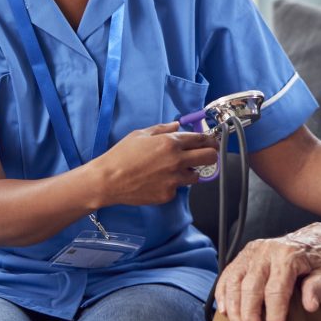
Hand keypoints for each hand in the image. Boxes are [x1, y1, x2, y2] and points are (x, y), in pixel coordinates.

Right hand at [93, 122, 217, 205]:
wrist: (108, 180)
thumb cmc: (121, 155)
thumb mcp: (141, 134)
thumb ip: (162, 129)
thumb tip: (177, 126)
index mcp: (171, 143)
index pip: (202, 139)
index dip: (210, 140)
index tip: (212, 142)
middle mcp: (177, 160)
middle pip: (210, 157)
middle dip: (212, 155)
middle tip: (207, 156)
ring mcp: (174, 179)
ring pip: (197, 176)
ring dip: (191, 172)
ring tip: (176, 170)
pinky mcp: (169, 195)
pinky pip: (179, 189)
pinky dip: (173, 185)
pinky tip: (159, 181)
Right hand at [216, 224, 320, 320]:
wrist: (316, 238)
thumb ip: (317, 287)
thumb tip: (310, 305)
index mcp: (288, 255)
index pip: (276, 290)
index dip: (273, 315)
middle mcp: (268, 250)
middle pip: (251, 286)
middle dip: (250, 315)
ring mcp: (254, 250)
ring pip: (235, 280)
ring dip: (234, 308)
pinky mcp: (246, 253)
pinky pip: (229, 273)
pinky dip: (223, 292)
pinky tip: (225, 310)